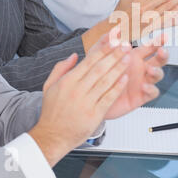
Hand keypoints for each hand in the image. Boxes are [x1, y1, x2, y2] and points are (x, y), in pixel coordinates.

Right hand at [29, 27, 134, 166]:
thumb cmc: (52, 112)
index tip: (113, 41)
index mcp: (68, 81)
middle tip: (125, 45)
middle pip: (99, 68)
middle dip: (114, 55)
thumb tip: (75, 55)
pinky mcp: (94, 114)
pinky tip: (125, 79)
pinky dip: (117, 88)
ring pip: (105, 81)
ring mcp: (86, 102)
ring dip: (118, 68)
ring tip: (128, 58)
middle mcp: (77, 90)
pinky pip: (108, 98)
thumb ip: (61, 68)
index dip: (103, 49)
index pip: (89, 61)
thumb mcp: (49, 86)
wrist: (52, 136)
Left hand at [104, 33, 167, 119]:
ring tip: (150, 69)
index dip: (158, 41)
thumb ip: (105, 42)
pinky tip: (144, 86)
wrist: (91, 98)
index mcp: (134, 57)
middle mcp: (141, 69)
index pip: (150, 47)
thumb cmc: (96, 76)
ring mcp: (142, 82)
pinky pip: (152, 92)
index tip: (164, 36)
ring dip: (157, 71)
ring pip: (158, 75)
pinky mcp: (141, 96)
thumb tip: (114, 29)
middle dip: (163, 54)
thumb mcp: (97, 56)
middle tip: (161, 51)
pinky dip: (151, 89)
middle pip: (159, 60)